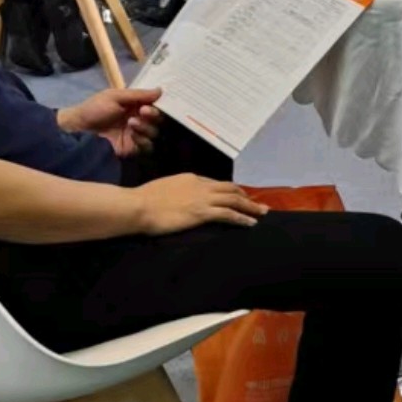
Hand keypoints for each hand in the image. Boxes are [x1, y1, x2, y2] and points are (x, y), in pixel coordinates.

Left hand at [56, 81, 163, 151]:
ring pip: (154, 133)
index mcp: (135, 105)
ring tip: (131, 123)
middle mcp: (139, 119)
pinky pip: (147, 146)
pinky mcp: (133, 148)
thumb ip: (138, 95)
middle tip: (143, 112)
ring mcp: (136, 134)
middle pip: (158, 120)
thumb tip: (161, 90)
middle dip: (153, 116)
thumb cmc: (96, 108)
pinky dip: (142, 140)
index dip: (156, 105)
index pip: (154, 105)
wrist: (81, 128)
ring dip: (146, 127)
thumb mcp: (115, 96)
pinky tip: (132, 134)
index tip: (150, 104)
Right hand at [128, 173, 268, 236]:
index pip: (215, 183)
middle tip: (259, 205)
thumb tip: (180, 200)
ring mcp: (202, 198)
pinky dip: (241, 218)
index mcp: (190, 178)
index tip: (238, 197)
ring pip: (233, 200)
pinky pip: (228, 214)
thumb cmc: (145, 200)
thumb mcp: (164, 190)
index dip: (229, 191)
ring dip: (250, 207)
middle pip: (229, 189)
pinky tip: (250, 224)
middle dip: (246, 196)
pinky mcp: (202, 212)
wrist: (139, 206)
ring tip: (262, 213)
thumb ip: (177, 192)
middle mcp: (199, 184)